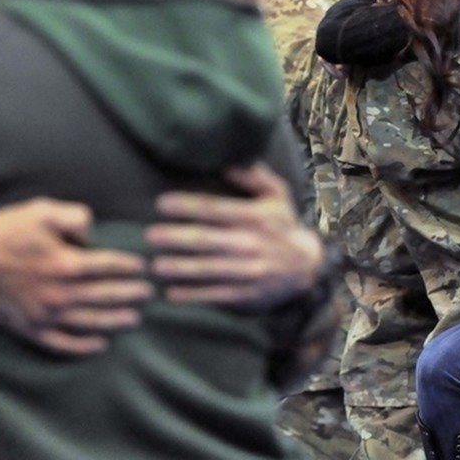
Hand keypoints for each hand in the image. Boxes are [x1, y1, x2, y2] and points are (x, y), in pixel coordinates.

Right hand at [0, 198, 152, 354]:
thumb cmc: (4, 231)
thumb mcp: (42, 210)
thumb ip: (76, 217)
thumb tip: (93, 231)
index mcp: (66, 263)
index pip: (108, 266)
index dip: (129, 267)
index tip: (145, 268)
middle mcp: (59, 293)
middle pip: (105, 295)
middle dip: (130, 294)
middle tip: (149, 294)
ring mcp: (44, 314)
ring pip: (89, 321)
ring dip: (114, 320)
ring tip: (134, 318)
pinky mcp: (28, 328)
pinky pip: (61, 343)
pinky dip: (82, 346)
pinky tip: (99, 344)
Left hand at [147, 163, 324, 308]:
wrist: (309, 266)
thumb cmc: (284, 226)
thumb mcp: (278, 195)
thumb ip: (255, 178)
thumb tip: (228, 164)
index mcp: (256, 216)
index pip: (216, 210)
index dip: (189, 206)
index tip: (162, 203)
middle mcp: (251, 243)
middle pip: (209, 240)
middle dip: (178, 238)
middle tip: (151, 235)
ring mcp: (249, 270)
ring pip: (210, 269)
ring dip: (182, 268)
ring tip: (157, 265)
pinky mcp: (248, 293)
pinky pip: (218, 294)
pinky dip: (195, 295)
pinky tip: (172, 293)